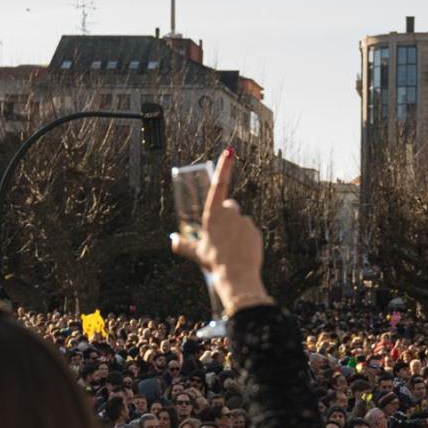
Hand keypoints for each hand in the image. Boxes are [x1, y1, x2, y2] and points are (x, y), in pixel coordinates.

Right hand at [169, 149, 269, 313]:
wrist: (236, 276)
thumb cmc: (214, 263)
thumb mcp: (196, 253)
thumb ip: (183, 245)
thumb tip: (172, 241)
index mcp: (213, 215)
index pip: (218, 185)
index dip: (224, 166)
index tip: (230, 151)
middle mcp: (230, 214)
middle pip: (230, 206)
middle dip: (227, 216)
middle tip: (222, 237)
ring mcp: (244, 221)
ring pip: (240, 220)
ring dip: (236, 229)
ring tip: (231, 249)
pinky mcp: (255, 230)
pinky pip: (249, 231)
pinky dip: (246, 238)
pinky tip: (241, 251)